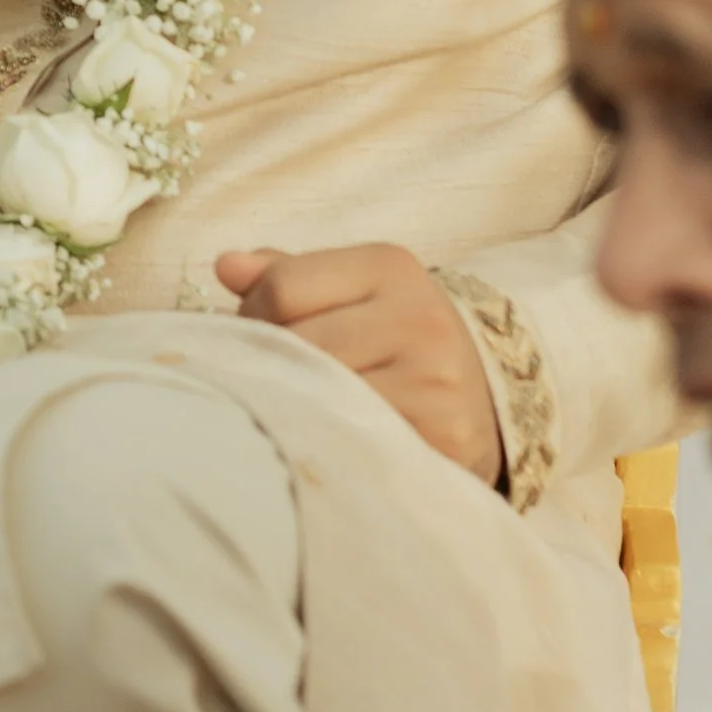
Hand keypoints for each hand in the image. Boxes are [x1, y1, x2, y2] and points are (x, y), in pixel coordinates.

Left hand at [215, 241, 503, 483]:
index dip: (252, 315)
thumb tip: (225, 267)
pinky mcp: (443, 440)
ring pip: (324, 399)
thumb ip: (284, 275)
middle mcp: (420, 318)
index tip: (257, 334)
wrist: (486, 392)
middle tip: (270, 381)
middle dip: (270, 366)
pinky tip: (327, 441)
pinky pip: (356, 444)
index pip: (282, 288)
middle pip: (301, 346)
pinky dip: (330, 445)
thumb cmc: (392, 335)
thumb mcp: (348, 289)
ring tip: (297, 410)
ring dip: (296, 410)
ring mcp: (436, 383)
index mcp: (390, 267)